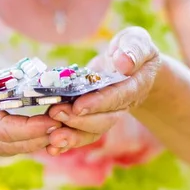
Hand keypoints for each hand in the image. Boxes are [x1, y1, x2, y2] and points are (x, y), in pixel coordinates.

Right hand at [0, 57, 59, 155]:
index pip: (1, 129)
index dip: (28, 128)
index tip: (51, 119)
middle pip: (16, 143)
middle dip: (43, 135)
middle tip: (69, 122)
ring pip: (21, 148)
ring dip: (45, 139)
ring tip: (68, 125)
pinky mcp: (2, 145)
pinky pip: (23, 146)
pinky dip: (41, 139)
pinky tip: (58, 128)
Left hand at [46, 27, 160, 155]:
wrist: (130, 65)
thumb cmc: (131, 49)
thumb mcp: (137, 41)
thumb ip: (133, 50)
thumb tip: (123, 63)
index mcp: (134, 85)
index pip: (117, 97)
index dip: (98, 103)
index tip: (79, 106)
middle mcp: (122, 104)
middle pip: (103, 119)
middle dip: (79, 120)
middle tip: (56, 114)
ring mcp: (107, 113)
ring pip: (92, 130)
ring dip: (72, 135)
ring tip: (53, 138)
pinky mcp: (93, 117)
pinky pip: (82, 133)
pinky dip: (68, 142)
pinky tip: (52, 148)